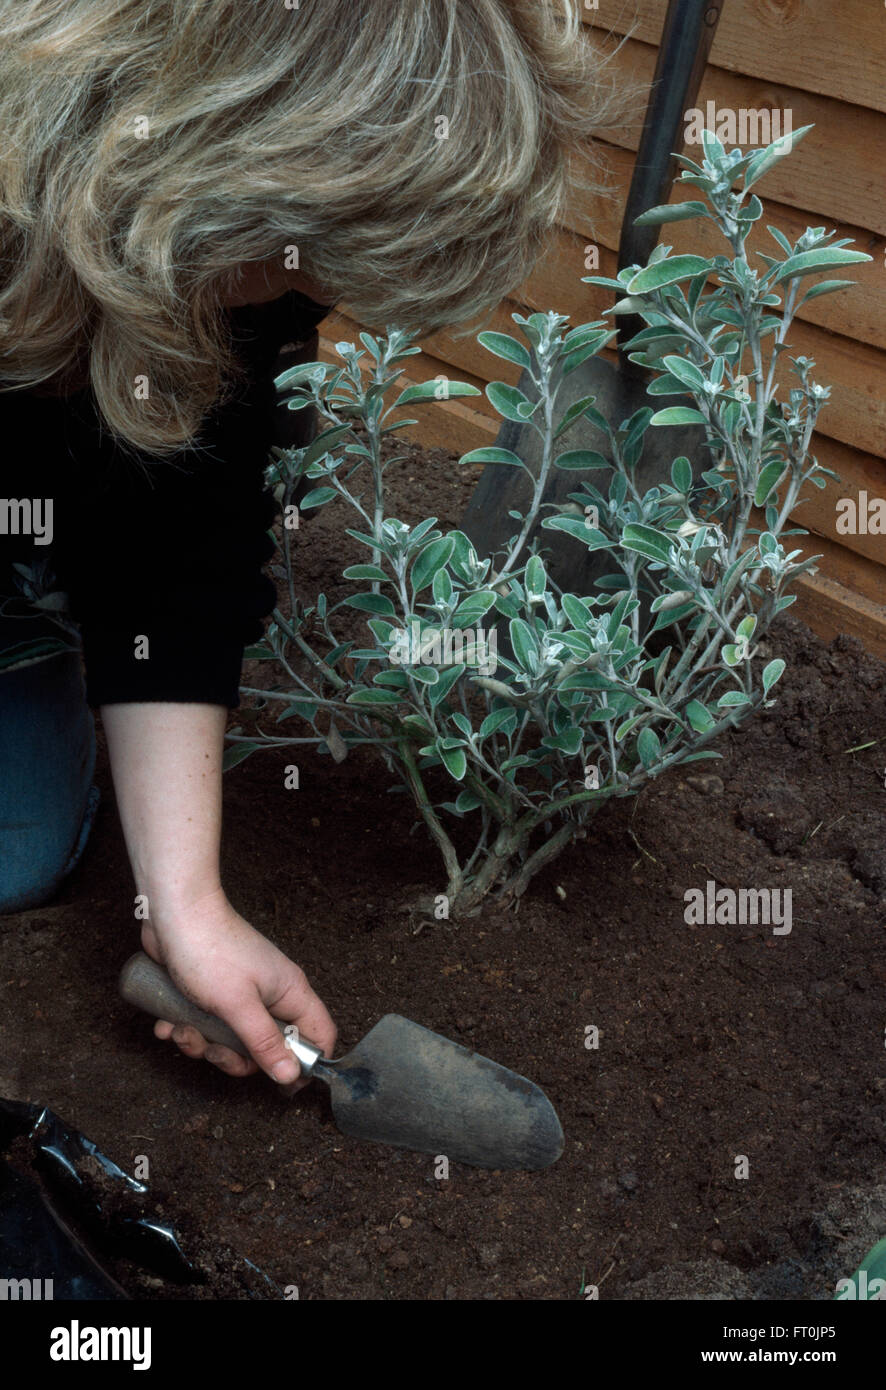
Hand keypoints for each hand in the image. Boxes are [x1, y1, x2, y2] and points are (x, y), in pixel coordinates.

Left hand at [140, 887, 336, 1089]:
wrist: (172, 914)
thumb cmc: (210, 951)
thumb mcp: (239, 1005)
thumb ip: (265, 1042)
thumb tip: (290, 1075)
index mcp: (289, 992)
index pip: (319, 1034)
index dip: (306, 1063)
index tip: (280, 1083)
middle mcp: (269, 995)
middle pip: (267, 1047)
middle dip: (234, 1057)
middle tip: (213, 1050)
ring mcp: (240, 993)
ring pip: (231, 1039)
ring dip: (202, 1043)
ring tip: (181, 1029)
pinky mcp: (211, 992)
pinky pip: (206, 1025)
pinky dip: (186, 1027)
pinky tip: (166, 1022)